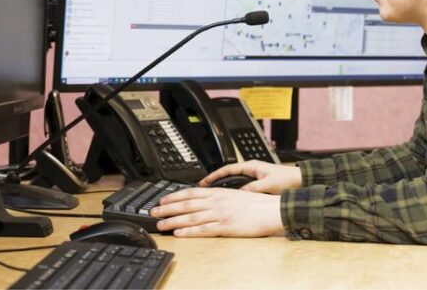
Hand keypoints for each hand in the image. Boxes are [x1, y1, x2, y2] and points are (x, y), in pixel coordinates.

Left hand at [150, 187, 283, 236]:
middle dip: (168, 209)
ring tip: (160, 225)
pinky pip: (204, 230)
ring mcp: (221, 214)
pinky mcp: (226, 227)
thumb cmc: (258, 204)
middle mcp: (217, 202)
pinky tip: (179, 233)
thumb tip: (207, 199)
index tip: (162, 199)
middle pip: (187, 205)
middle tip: (153, 213)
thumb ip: (221, 196)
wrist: (273, 210)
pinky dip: (190, 232)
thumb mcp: (237, 194)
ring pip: (191, 217)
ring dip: (173, 221)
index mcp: (220, 192)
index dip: (174, 196)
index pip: (191, 193)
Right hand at [199, 160, 301, 194]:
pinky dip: (234, 193)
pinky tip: (231, 201)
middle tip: (203, 190)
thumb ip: (252, 188)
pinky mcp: (258, 183)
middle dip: (216, 182)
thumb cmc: (287, 180)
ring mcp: (254, 176)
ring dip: (225, 188)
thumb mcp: (267, 185)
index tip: (203, 182)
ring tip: (213, 197)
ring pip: (234, 182)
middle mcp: (252, 170)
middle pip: (228, 175)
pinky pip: (241, 187)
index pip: (227, 168)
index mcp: (252, 166)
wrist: (300, 181)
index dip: (214, 175)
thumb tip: (239, 194)